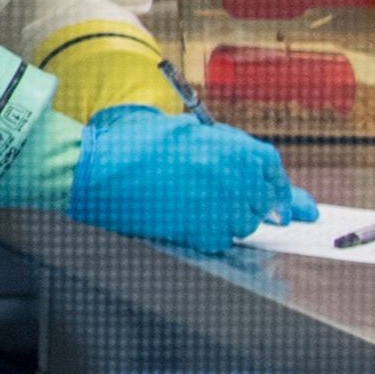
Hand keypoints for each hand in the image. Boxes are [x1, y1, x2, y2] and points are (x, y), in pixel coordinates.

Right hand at [67, 107, 315, 256]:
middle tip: (214, 198)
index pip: (272, 170)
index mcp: (236, 148)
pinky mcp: (202, 231)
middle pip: (262, 201)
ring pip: (243, 225)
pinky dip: (206, 235)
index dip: (273, 185)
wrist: (100, 168)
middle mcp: (236, 177)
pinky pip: (220, 240)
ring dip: (226, 219)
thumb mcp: (188, 133)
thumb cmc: (137, 146)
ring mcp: (221, 206)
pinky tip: (182, 218)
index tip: (274, 197)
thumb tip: (268, 181)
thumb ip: (229, 151)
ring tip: (191, 204)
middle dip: (246, 202)